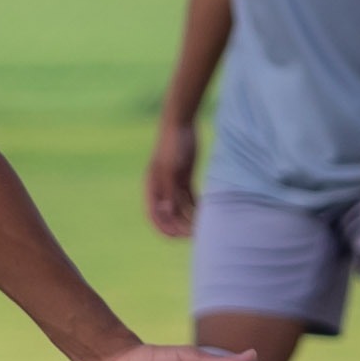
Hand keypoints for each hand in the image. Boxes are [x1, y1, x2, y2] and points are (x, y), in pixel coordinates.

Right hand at [143, 118, 197, 241]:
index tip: (178, 237)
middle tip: (196, 234)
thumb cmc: (173, 145)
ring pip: (181, 207)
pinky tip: (208, 213)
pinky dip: (197, 207)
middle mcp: (160, 188)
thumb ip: (169, 191)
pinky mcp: (183, 178)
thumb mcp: (171, 169)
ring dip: (190, 218)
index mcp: (152, 187)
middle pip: (169, 214)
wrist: (180, 123)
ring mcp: (172, 183)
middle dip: (180, 225)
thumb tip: (167, 212)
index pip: (154, 214)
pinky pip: (189, 198)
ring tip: (204, 226)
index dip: (164, 228)